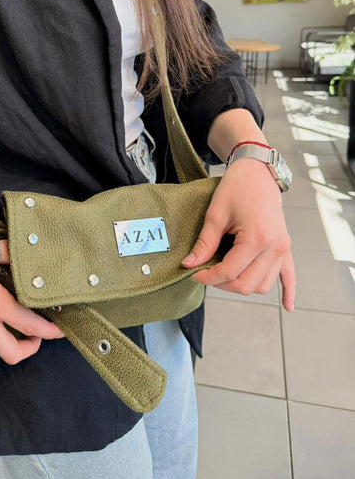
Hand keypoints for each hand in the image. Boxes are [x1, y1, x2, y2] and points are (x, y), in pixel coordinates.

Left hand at [181, 158, 295, 310]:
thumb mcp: (215, 214)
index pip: (229, 272)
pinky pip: (290, 276)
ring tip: (224, 274)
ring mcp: (283, 249)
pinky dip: (289, 292)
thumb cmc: (236, 188)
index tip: (192, 272)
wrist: (257, 172)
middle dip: (222, 283)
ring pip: (262, 285)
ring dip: (242, 285)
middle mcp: (275, 247)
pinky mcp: (286, 247)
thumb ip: (204, 243)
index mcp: (257, 238)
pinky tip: (288, 307)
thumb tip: (189, 264)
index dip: (207, 276)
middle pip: (246, 284)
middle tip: (205, 271)